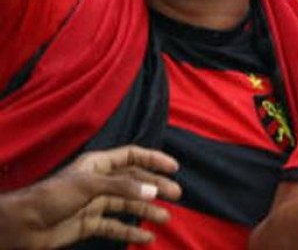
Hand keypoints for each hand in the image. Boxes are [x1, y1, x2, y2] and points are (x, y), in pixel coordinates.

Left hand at [0, 145, 180, 248]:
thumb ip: (122, 187)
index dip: (153, 160)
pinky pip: (115, 226)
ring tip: (165, 219)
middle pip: (135, 182)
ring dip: (147, 211)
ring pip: (128, 205)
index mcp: (98, 165)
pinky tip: (145, 238)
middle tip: (176, 195)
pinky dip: (130, 232)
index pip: (132, 157)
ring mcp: (96, 203)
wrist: (23, 224)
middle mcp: (100, 182)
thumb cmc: (53, 196)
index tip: (173, 167)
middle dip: (156, 187)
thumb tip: (153, 190)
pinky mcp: (90, 223)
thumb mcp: (88, 185)